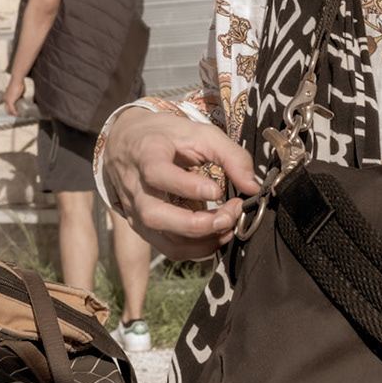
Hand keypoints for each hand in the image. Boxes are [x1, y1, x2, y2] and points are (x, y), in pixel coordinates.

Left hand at [3, 76, 27, 116]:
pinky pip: (12, 110)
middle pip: (7, 109)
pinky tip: (19, 115)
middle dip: (12, 113)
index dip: (11, 109)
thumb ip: (19, 95)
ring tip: (20, 116)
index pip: (7, 105)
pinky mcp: (10, 101)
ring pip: (9, 111)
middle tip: (18, 115)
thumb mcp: (18, 91)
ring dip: (14, 114)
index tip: (17, 111)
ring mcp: (7, 100)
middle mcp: (5, 99)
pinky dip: (16, 113)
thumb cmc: (18, 83)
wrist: (17, 79)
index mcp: (5, 96)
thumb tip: (22, 98)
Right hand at [102, 110, 259, 260]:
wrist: (128, 142)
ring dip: (201, 241)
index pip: (157, 173)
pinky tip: (215, 235)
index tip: (217, 191)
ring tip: (227, 225)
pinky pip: (168, 248)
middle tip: (228, 215)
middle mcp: (135, 186)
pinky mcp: (142, 226)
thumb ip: (231, 156)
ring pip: (162, 239)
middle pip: (155, 215)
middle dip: (196, 224)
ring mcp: (135, 210)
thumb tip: (253, 187)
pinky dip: (196, 248)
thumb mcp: (200, 133)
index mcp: (146, 154)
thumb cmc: (168, 137)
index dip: (187, 186)